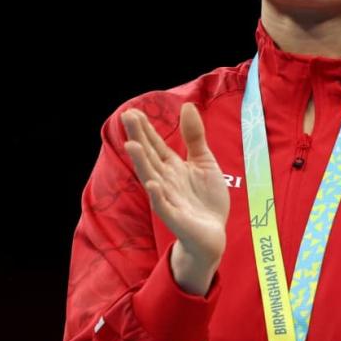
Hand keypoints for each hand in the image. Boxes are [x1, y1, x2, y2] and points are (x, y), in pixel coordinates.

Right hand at [121, 103, 229, 270]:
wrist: (213, 235)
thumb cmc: (206, 199)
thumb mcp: (203, 162)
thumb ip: (194, 137)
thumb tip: (186, 105)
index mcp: (172, 167)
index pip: (155, 145)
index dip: (145, 129)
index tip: (133, 111)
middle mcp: (165, 181)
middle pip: (150, 157)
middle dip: (139, 138)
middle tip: (127, 117)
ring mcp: (168, 199)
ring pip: (152, 178)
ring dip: (142, 163)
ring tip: (132, 145)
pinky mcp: (176, 219)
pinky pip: (164, 207)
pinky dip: (157, 196)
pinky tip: (151, 184)